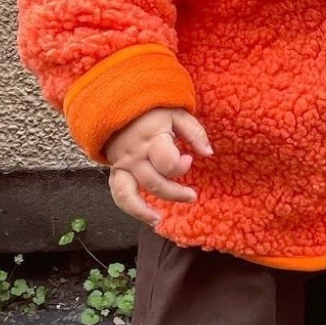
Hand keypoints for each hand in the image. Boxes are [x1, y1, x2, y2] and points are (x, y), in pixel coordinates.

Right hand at [104, 108, 212, 225]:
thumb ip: (194, 133)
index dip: (181, 166)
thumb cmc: (153, 110)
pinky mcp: (116, 171)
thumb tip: (208, 153)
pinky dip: (129, 208)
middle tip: (192, 195)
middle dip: (175, 193)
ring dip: (143, 211)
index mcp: (152, 139)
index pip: (167, 162)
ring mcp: (124, 165)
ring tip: (158, 220)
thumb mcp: (178, 113)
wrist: (120, 104)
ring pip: (129, 194)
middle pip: (154, 183)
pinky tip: (144, 217)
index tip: (189, 159)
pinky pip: (118, 194)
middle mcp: (136, 156)